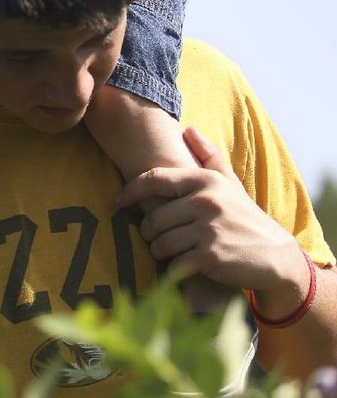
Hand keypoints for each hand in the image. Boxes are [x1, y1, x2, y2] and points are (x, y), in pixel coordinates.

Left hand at [116, 127, 303, 291]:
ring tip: (169, 251)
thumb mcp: (230, 183)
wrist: (277, 256)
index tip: (118, 201)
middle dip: (149, 232)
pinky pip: (174, 264)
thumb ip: (209, 155)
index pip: (155, 179)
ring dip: (159, 251)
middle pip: (153, 218)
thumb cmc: (245, 218)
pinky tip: (184, 266)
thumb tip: (188, 129)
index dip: (131, 190)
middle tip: (155, 238)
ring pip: (161, 242)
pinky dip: (174, 268)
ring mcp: (208, 229)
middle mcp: (205, 201)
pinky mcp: (210, 257)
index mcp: (205, 180)